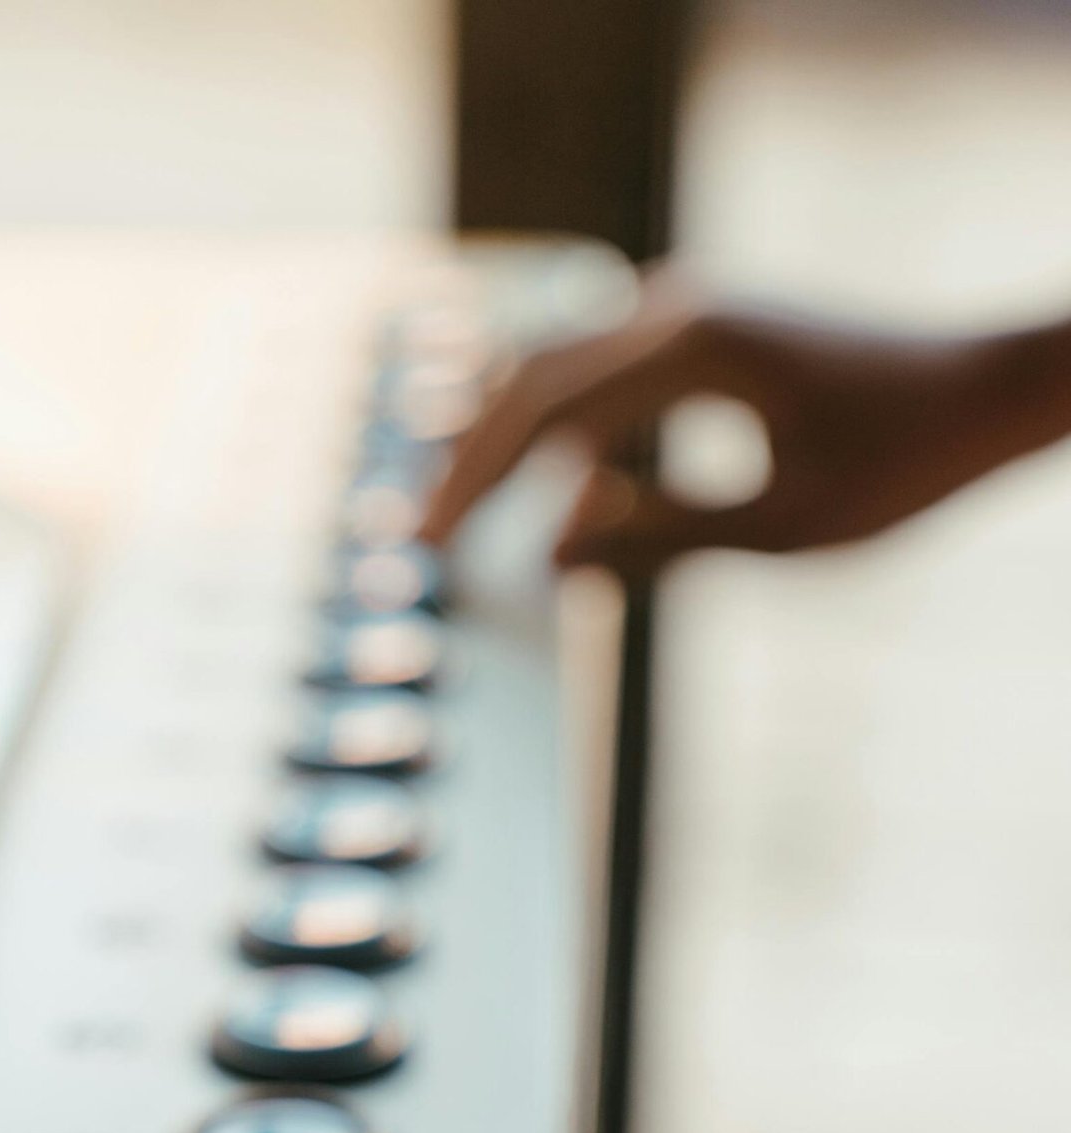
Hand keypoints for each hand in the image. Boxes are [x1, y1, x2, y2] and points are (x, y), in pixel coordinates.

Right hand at [419, 272, 1070, 574]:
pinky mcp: (697, 329)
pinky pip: (597, 372)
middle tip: (416, 541)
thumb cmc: (900, 462)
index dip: (476, 487)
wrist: (985, 388)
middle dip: (468, 463)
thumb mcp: (779, 532)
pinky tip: (533, 489)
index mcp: (690, 345)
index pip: (543, 415)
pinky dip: (551, 428)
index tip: (430, 552)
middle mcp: (675, 305)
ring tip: (454, 515)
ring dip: (502, 442)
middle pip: (529, 380)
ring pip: (555, 367)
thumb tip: (547, 557)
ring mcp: (684, 309)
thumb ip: (658, 542)